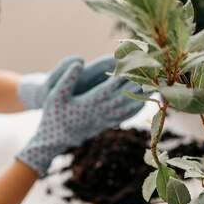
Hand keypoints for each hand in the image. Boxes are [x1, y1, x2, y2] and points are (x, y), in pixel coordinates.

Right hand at [17, 57, 143, 175]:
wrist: (54, 141)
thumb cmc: (53, 116)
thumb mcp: (55, 95)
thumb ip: (67, 79)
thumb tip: (79, 62)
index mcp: (87, 103)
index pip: (110, 87)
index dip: (122, 74)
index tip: (132, 62)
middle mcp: (99, 113)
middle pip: (123, 96)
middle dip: (135, 83)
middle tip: (148, 70)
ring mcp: (104, 121)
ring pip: (126, 108)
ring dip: (139, 96)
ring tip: (151, 85)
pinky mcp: (105, 126)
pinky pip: (124, 117)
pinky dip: (134, 109)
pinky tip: (142, 102)